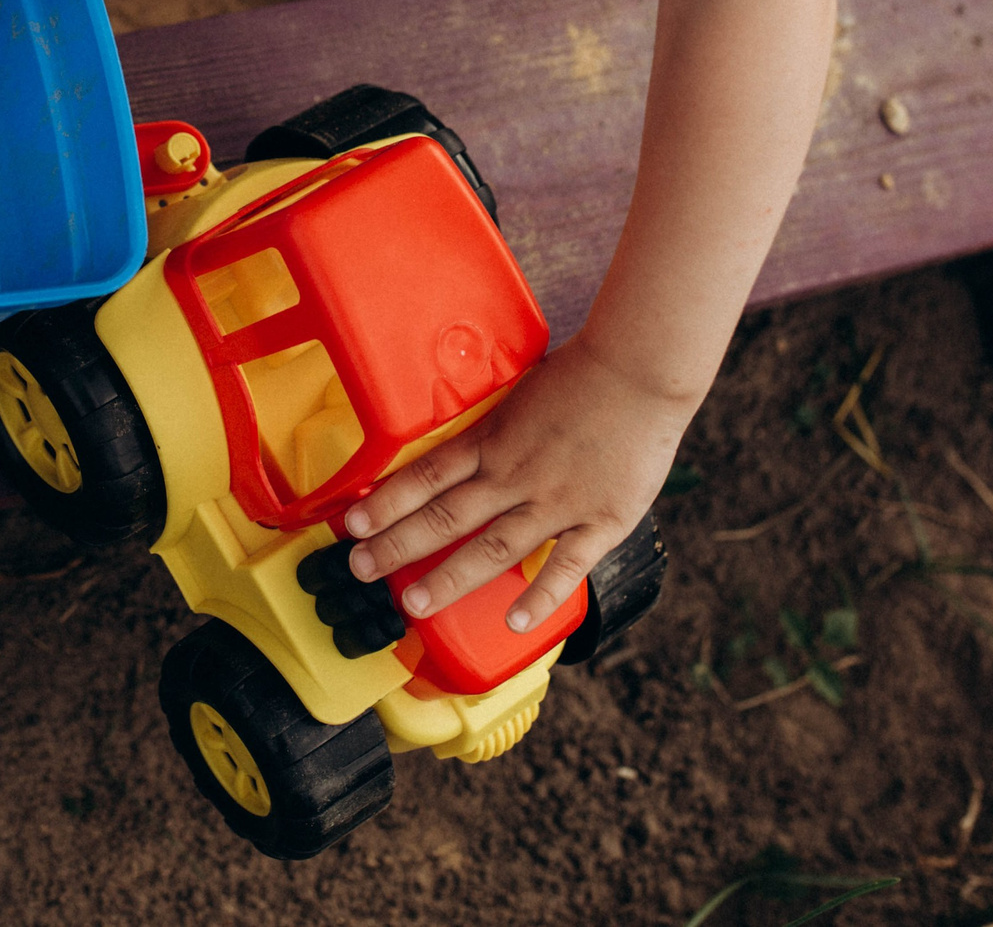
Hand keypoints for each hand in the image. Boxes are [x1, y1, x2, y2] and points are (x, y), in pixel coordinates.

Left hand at [340, 333, 696, 632]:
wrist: (641, 370)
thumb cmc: (582, 374)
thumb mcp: (519, 390)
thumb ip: (492, 425)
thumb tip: (458, 444)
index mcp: (494, 439)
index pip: (426, 476)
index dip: (386, 503)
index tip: (352, 526)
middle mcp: (515, 474)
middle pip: (445, 517)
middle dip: (397, 546)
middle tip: (360, 570)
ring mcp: (556, 502)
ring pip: (493, 548)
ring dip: (449, 579)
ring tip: (414, 605)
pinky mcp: (601, 520)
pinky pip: (566, 566)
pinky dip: (540, 596)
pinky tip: (514, 621)